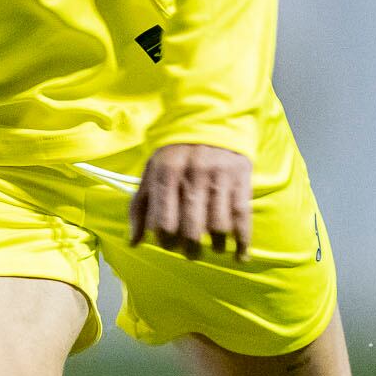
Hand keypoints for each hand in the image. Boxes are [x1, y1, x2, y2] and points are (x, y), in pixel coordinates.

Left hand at [130, 143, 252, 259]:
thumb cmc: (175, 155)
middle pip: (190, 229)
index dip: (165, 241)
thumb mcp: (151, 173)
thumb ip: (139, 207)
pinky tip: (240, 254)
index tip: (169, 245)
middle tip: (191, 253)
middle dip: (190, 249)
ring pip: (218, 226)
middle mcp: (191, 176)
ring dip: (216, 245)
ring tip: (214, 247)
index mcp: (165, 174)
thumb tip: (133, 242)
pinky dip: (242, 242)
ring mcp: (218, 178)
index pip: (162, 222)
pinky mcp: (240, 179)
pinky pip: (242, 218)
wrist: (210, 121)